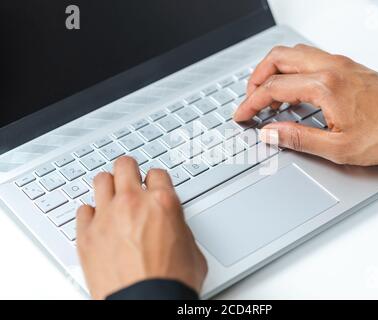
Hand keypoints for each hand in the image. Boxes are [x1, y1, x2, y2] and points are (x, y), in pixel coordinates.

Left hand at [76, 157, 207, 299]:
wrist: (146, 304)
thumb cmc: (170, 283)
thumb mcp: (191, 248)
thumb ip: (178, 226)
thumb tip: (172, 225)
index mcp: (162, 203)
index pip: (157, 173)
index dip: (156, 179)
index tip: (153, 184)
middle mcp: (132, 204)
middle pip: (125, 165)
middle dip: (129, 170)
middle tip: (130, 177)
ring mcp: (106, 217)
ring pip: (101, 180)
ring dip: (109, 186)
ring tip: (112, 196)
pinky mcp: (86, 236)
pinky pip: (83, 210)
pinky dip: (91, 213)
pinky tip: (98, 221)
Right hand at [234, 44, 377, 165]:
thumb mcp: (338, 148)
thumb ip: (298, 138)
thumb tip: (270, 133)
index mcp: (325, 86)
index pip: (273, 88)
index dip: (251, 103)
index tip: (242, 115)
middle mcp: (330, 67)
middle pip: (278, 59)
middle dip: (256, 78)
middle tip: (250, 100)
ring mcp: (340, 63)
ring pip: (293, 53)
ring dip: (273, 70)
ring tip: (267, 94)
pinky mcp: (347, 66)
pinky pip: (309, 57)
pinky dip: (291, 69)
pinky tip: (293, 89)